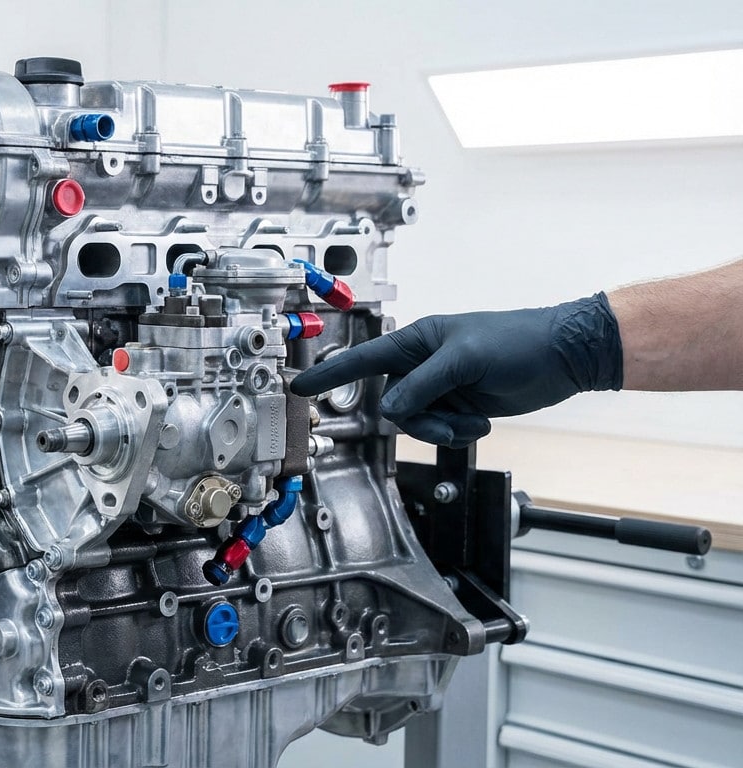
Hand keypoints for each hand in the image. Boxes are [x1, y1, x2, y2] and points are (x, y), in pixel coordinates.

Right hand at [289, 294, 622, 447]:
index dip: (330, 374)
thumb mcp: (466, 361)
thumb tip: (392, 410)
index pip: (363, 360)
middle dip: (421, 419)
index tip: (300, 388)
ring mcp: (441, 385)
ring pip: (417, 421)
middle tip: (451, 422)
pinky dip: (459, 431)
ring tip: (474, 421)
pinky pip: (440, 428)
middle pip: (395, 404)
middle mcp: (423, 363)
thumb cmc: (519, 342)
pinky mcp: (459, 404)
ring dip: (443, 428)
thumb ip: (423, 386)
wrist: (565, 357)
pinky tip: (482, 421)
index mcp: (417, 341)